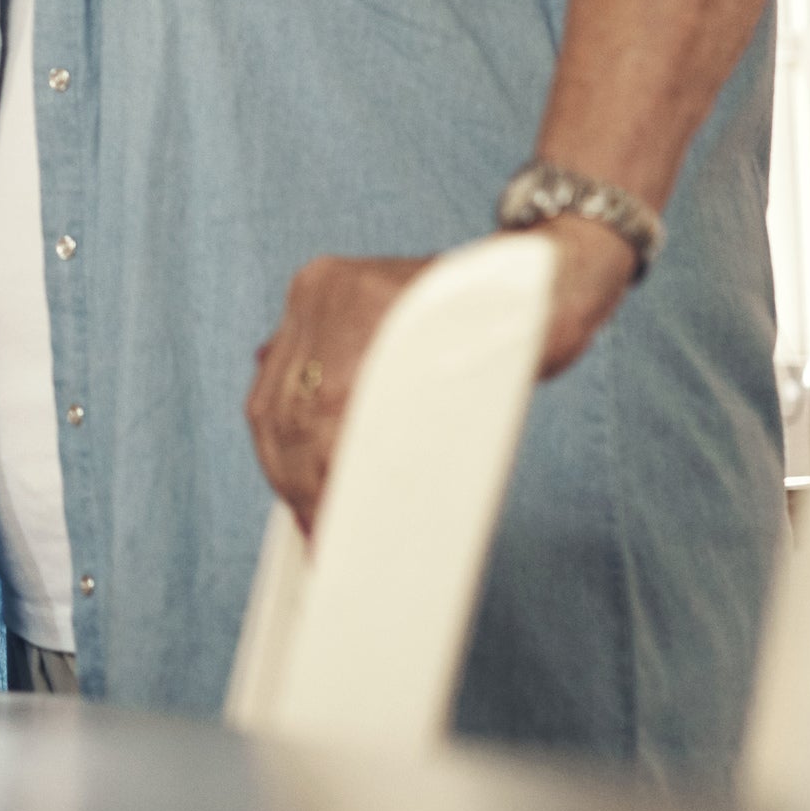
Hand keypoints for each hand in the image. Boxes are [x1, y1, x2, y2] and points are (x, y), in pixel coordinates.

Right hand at [244, 219, 640, 530]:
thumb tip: (364, 499)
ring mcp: (318, 292)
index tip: (327, 533)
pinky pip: (279, 373)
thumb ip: (430, 438)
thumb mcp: (490, 389)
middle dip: (294, 481)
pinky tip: (296, 462)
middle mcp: (330, 291)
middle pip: (285, 409)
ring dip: (283, 459)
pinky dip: (283, 424)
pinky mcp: (316, 302)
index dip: (314, 483)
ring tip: (309, 507)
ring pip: (271, 395)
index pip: (317, 415)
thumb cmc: (527, 334)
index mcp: (366, 307)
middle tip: (319, 534)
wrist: (538, 276)